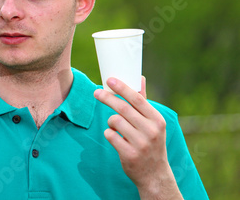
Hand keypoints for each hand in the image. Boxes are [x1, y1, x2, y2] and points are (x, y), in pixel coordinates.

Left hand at [94, 77, 182, 198]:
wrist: (154, 175)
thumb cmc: (151, 143)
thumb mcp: (153, 123)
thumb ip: (143, 101)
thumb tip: (139, 78)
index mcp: (157, 120)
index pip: (137, 99)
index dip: (122, 88)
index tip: (109, 79)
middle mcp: (151, 131)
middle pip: (123, 108)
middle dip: (107, 98)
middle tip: (96, 93)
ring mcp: (141, 144)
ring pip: (115, 121)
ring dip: (110, 121)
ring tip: (115, 127)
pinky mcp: (129, 154)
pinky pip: (110, 135)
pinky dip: (109, 133)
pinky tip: (115, 137)